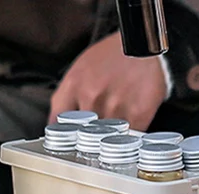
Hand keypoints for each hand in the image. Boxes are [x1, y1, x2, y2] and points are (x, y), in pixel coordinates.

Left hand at [49, 32, 166, 130]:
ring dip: (110, 139)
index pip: (59, 124)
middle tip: (97, 135)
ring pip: (107, 139)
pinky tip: (130, 127)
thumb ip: (66, 99)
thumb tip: (58, 127)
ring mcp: (115, 106)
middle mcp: (91, 97)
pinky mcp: (137, 114)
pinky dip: (128, 138)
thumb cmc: (109, 58)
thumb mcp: (79, 71)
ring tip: (116, 126)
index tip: (70, 142)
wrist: (141, 46)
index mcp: (74, 85)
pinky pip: (128, 137)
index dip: (64, 138)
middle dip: (89, 139)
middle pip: (84, 135)